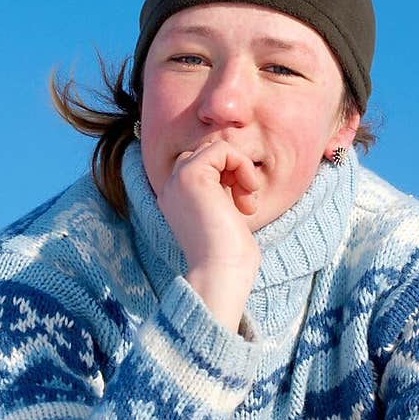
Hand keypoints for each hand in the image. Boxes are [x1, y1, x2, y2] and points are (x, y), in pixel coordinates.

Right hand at [157, 138, 262, 277]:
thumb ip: (222, 190)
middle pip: (207, 154)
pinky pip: (223, 149)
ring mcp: (178, 180)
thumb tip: (238, 166)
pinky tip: (247, 191)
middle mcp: (171, 187)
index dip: (228, 177)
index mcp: (175, 199)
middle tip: (245, 202)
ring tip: (247, 198)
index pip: (202, 165)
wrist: (221, 271)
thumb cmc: (230, 254)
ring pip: (215, 148)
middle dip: (234, 170)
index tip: (242, 206)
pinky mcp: (191, 175)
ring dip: (240, 168)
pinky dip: (242, 165)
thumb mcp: (224, 215)